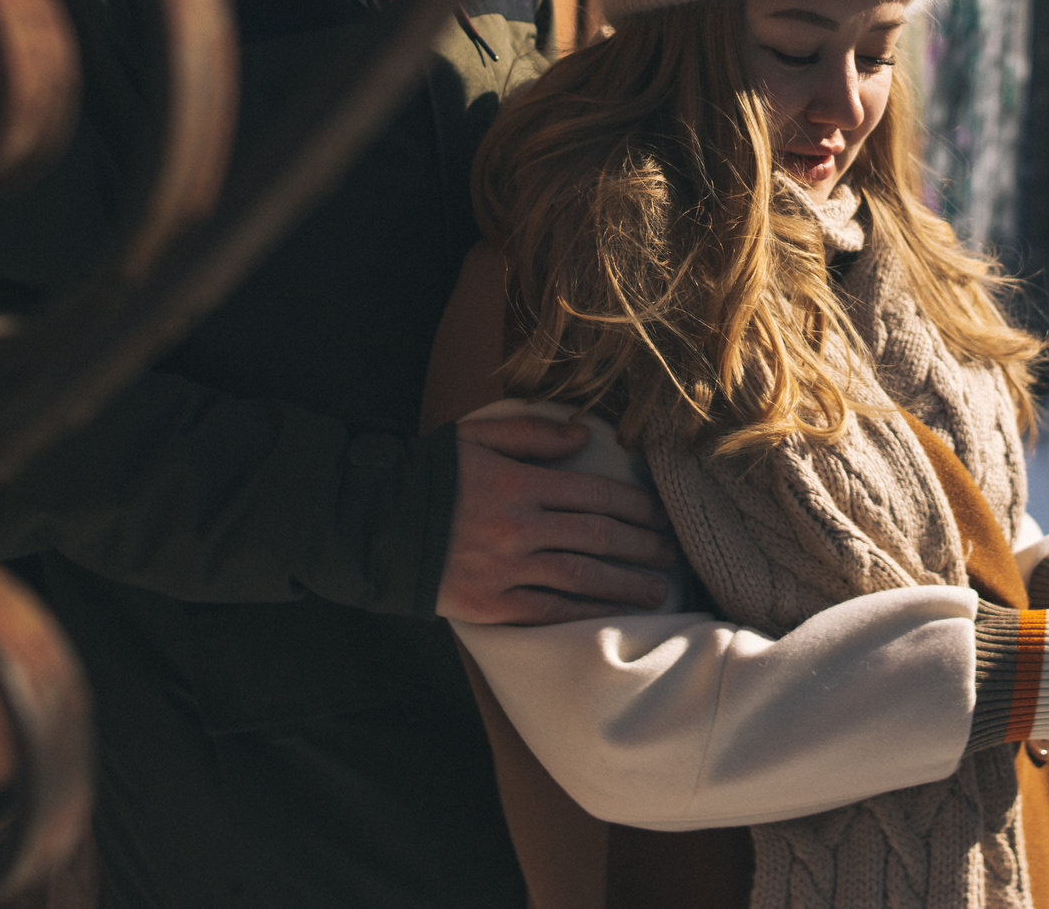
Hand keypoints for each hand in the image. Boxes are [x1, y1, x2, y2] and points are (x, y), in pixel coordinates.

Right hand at [435, 416, 679, 624]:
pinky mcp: (491, 605)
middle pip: (598, 537)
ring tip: (657, 591)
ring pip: (581, 577)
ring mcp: (507, 569)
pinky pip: (549, 611)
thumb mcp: (477, 436)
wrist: (375, 525)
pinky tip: (612, 615)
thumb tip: (583, 436)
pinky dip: (585, 613)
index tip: (662, 516)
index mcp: (521, 483)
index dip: (636, 507)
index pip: (595, 495)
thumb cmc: (430, 475)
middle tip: (673, 554)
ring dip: (625, 584)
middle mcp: (520, 527)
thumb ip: (532, 434)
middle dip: (642, 546)